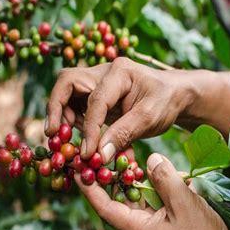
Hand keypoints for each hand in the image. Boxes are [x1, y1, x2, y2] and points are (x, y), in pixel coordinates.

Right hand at [45, 58, 193, 162]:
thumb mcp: (150, 118)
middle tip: (54, 134)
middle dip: (56, 108)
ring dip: (64, 116)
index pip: (95, 100)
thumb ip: (124, 135)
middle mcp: (104, 73)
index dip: (89, 128)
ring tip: (68, 139)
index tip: (87, 153)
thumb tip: (99, 156)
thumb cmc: (166, 102)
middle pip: (67, 83)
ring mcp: (98, 82)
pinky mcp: (97, 96)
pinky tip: (85, 140)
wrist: (175, 95)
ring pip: (68, 93)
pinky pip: (77, 106)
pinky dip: (76, 123)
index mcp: (120, 72)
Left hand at [75, 152, 229, 229]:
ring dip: (139, 181)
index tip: (79, 167)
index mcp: (137, 229)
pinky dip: (158, 190)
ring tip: (139, 158)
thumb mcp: (184, 206)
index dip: (89, 187)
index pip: (104, 206)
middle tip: (116, 152)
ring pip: (139, 201)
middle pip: (120, 200)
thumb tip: (151, 159)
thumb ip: (165, 180)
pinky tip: (169, 176)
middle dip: (116, 176)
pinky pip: (156, 206)